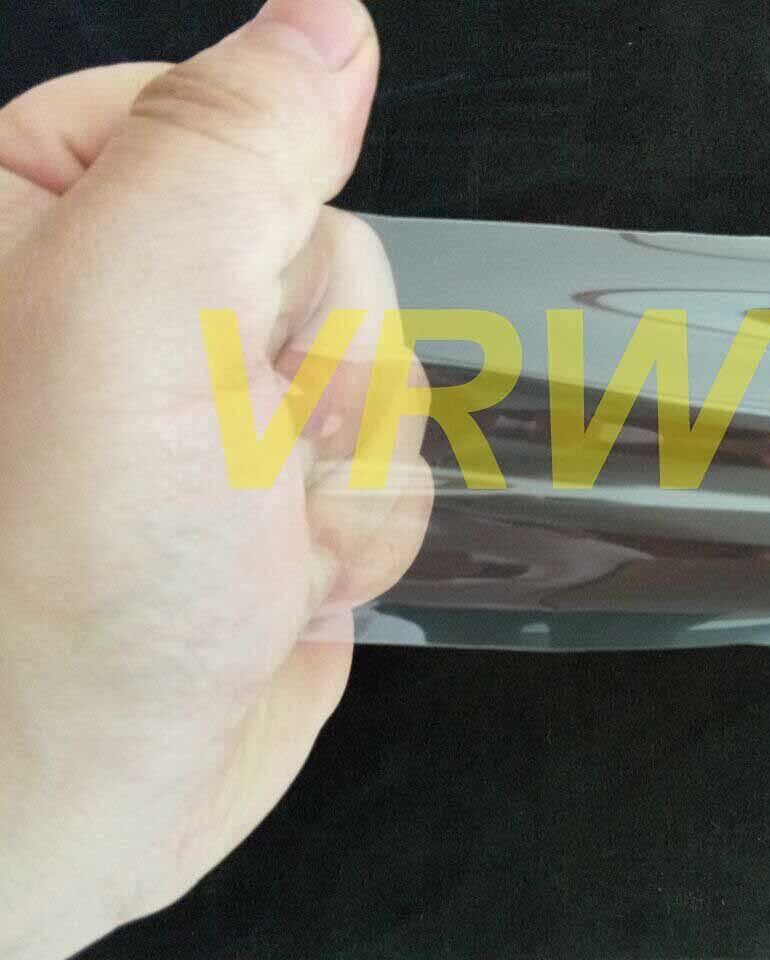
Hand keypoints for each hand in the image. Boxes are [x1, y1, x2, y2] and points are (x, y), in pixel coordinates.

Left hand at [0, 1, 429, 956]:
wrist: (79, 793)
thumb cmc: (59, 591)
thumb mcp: (138, 323)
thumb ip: (232, 144)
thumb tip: (326, 20)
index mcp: (48, 217)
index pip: (230, 115)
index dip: (263, 221)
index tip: (220, 318)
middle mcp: (134, 304)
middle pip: (329, 246)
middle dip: (313, 368)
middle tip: (227, 451)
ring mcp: (218, 403)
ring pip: (380, 358)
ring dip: (339, 465)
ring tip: (243, 535)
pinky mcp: (284, 488)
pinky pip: (396, 456)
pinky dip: (356, 530)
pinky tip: (276, 578)